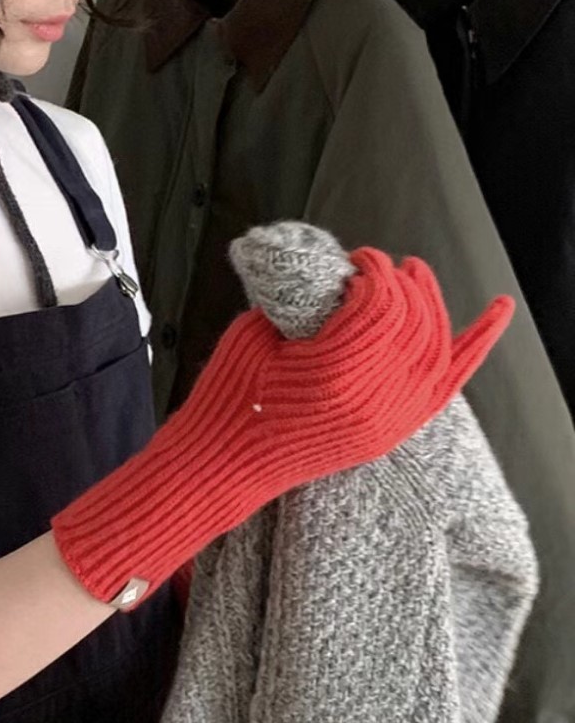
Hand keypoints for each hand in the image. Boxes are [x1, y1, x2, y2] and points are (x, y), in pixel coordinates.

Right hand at [50, 245, 512, 607]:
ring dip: (428, 304)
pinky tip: (497, 313)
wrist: (224, 464)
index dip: (373, 271)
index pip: (380, 304)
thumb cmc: (228, 399)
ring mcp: (385, 421)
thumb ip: (303, 306)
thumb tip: (339, 280)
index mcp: (333, 373)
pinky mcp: (389, 432)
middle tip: (376, 267)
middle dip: (399, 283)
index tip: (356, 258)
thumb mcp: (257, 336)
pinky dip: (474, 347)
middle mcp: (370, 401)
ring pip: (434, 347)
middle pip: (412, 322)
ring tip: (411, 278)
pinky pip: (446, 385)